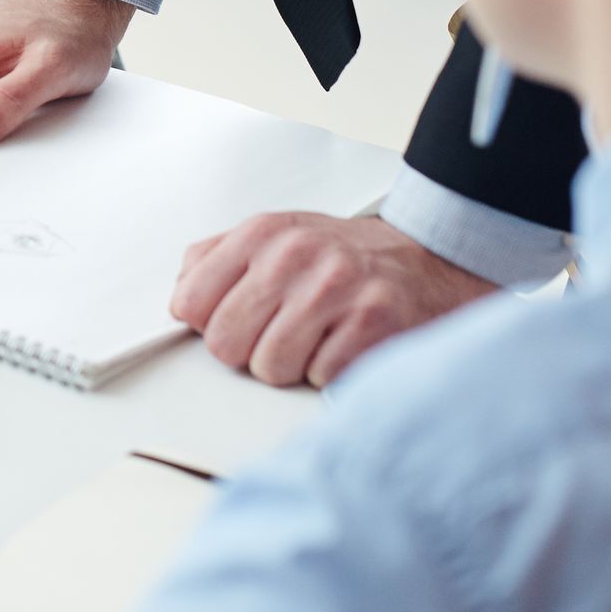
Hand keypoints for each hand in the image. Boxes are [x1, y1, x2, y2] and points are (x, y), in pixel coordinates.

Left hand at [170, 212, 496, 388]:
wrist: (429, 260)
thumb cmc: (343, 258)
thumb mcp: (276, 238)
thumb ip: (217, 260)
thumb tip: (181, 302)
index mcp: (263, 233)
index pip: (192, 302)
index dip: (210, 324)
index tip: (236, 321)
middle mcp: (295, 255)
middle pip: (226, 343)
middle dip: (249, 350)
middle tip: (283, 333)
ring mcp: (336, 288)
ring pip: (270, 367)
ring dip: (292, 366)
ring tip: (318, 339)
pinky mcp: (373, 323)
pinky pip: (319, 378)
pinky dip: (330, 373)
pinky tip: (346, 346)